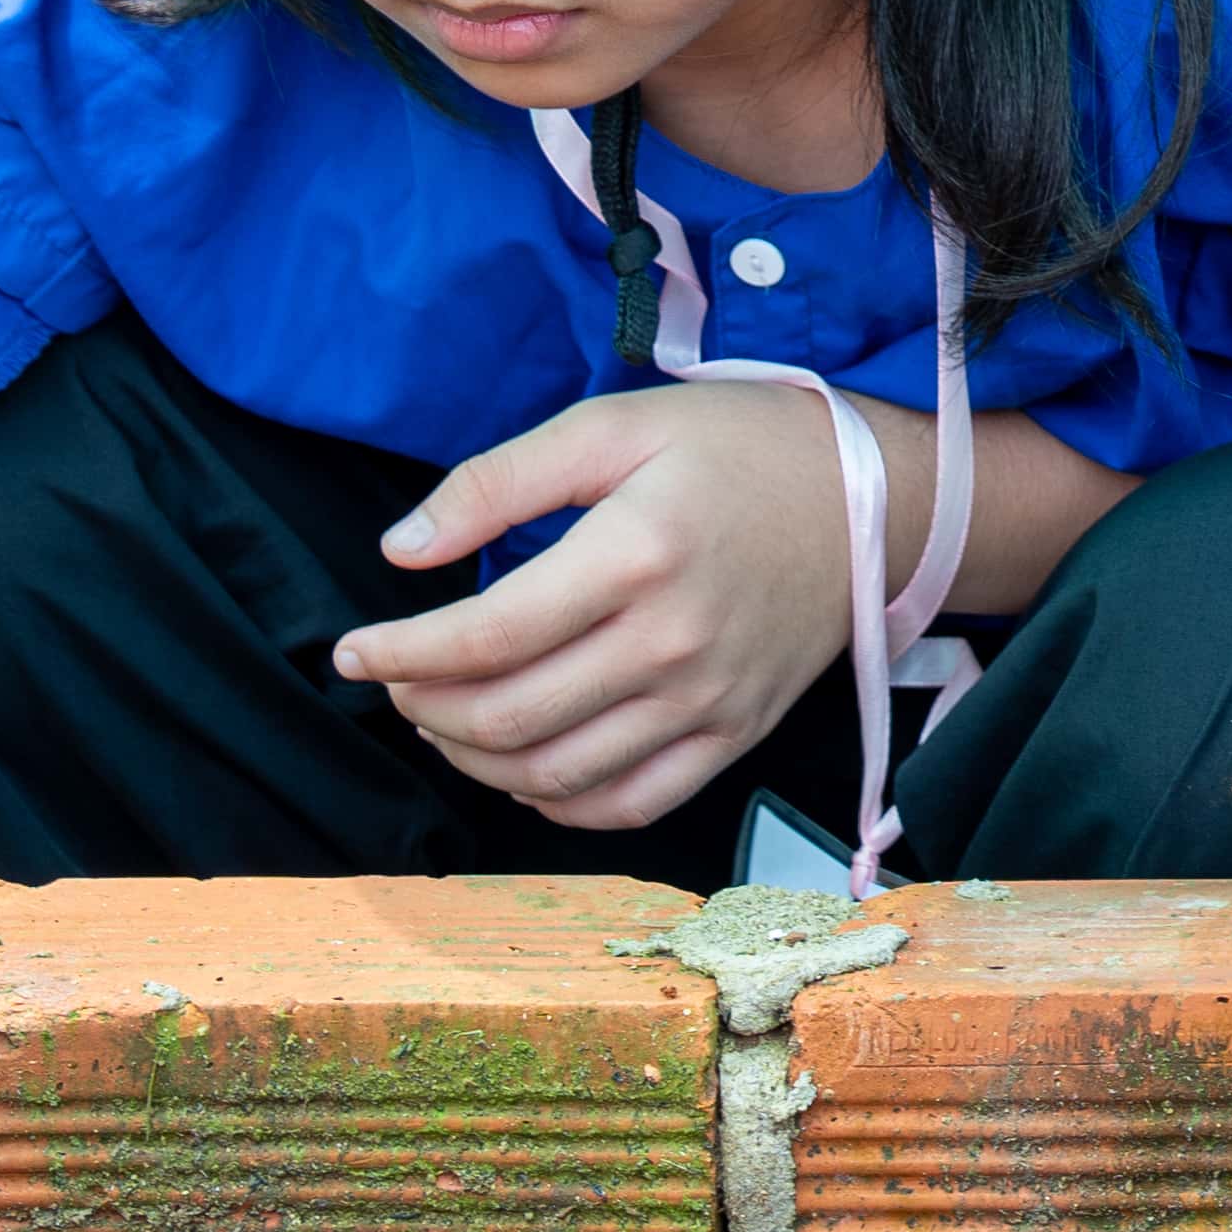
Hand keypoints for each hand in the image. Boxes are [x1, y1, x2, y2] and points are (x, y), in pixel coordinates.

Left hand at [333, 381, 893, 826]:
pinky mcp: (736, 734)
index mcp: (637, 555)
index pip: (483, 638)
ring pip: (554, 773)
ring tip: (445, 720)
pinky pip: (629, 805)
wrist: (878, 499)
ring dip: (472, 760)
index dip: (398, 654)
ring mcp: (709, 700)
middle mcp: (672, 643)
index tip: (354, 649)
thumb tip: (402, 550)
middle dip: (422, 707)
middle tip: (396, 679)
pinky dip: (557, 805)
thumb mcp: (615, 426)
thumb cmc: (740, 449)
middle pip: (506, 717)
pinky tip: (524, 768)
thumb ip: (499, 482)